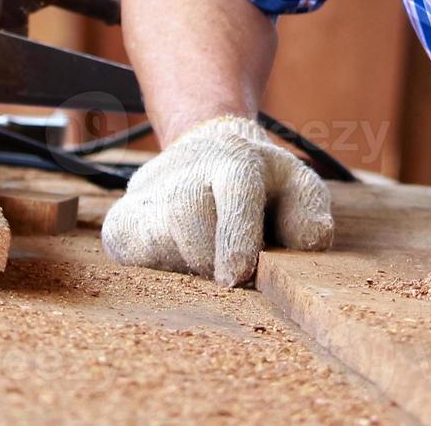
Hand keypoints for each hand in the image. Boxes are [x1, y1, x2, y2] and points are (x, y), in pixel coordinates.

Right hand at [101, 116, 332, 285]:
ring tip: (209, 256)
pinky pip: (136, 262)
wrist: (202, 154)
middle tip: (235, 274)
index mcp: (234, 159)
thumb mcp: (295, 185)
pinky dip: (164, 272)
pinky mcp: (119, 228)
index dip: (235, 236)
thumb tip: (310, 241)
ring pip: (158, 247)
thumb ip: (310, 211)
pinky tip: (181, 259)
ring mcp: (143, 199)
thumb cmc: (258, 183)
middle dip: (213, 260)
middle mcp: (184, 171)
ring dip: (190, 269)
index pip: (234, 195)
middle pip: (188, 221)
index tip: (235, 276)